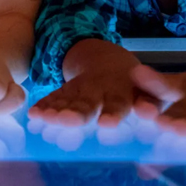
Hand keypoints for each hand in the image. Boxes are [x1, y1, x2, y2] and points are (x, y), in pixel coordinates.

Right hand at [29, 64, 157, 126]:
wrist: (107, 61)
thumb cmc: (134, 85)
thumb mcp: (148, 90)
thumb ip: (151, 102)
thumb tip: (151, 113)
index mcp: (121, 92)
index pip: (117, 104)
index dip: (112, 113)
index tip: (106, 123)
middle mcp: (98, 91)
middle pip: (86, 104)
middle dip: (76, 113)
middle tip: (69, 120)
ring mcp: (79, 90)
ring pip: (67, 101)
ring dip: (56, 110)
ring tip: (46, 118)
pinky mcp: (66, 92)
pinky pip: (53, 98)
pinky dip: (44, 106)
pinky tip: (34, 114)